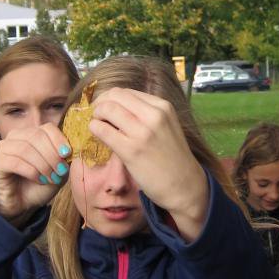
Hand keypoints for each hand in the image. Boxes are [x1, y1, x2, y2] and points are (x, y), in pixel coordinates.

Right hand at [0, 122, 70, 220]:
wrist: (20, 205)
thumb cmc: (38, 186)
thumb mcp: (57, 172)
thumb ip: (63, 160)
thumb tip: (68, 151)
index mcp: (31, 135)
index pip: (47, 128)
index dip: (59, 139)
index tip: (67, 154)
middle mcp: (15, 137)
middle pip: (36, 136)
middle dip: (52, 154)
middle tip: (60, 171)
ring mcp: (3, 148)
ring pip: (26, 148)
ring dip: (42, 164)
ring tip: (50, 178)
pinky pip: (15, 162)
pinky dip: (31, 171)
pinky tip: (38, 179)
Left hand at [88, 88, 208, 240]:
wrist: (184, 185)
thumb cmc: (172, 157)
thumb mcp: (166, 126)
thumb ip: (146, 114)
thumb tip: (116, 106)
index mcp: (163, 107)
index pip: (126, 92)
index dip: (110, 98)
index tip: (105, 108)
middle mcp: (153, 115)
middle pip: (115, 95)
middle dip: (100, 103)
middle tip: (96, 115)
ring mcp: (142, 132)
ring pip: (106, 109)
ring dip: (96, 115)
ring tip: (97, 125)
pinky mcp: (131, 150)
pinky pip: (102, 130)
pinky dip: (94, 129)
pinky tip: (97, 135)